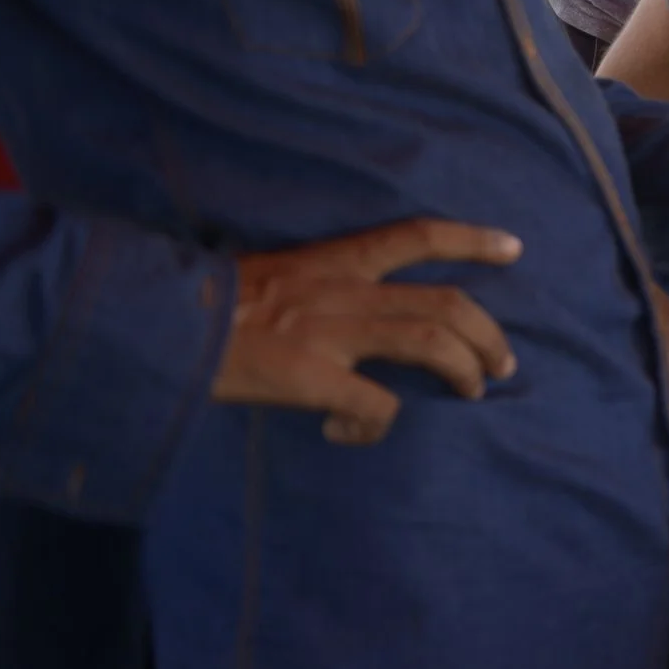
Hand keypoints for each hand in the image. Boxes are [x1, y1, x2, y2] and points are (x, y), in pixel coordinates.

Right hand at [218, 219, 522, 443]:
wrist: (154, 319)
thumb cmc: (206, 303)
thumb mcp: (271, 274)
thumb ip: (318, 287)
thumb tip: (350, 314)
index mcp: (332, 261)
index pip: (416, 236)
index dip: (472, 239)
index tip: (514, 247)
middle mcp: (343, 290)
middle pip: (447, 302)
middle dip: (488, 334)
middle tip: (505, 363)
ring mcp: (331, 333)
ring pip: (431, 344)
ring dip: (465, 370)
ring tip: (474, 392)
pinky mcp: (310, 377)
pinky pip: (375, 406)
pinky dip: (378, 425)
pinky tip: (354, 433)